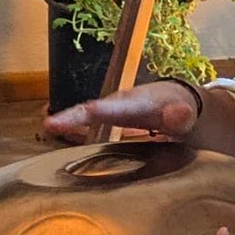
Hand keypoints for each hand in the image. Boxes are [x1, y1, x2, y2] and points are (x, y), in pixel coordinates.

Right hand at [44, 81, 198, 143]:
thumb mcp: (185, 114)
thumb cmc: (181, 109)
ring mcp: (112, 111)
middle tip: (51, 124)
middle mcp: (120, 104)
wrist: (178, 102)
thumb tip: (180, 113)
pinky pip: (88, 124)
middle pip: (93, 109)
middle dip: (73, 116)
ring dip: (68, 121)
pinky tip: (57, 132)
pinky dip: (72, 128)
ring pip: (86, 116)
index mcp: (138, 103)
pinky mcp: (108, 120)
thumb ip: (181, 116)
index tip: (85, 114)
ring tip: (49, 126)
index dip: (98, 112)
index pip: (116, 107)